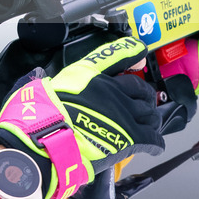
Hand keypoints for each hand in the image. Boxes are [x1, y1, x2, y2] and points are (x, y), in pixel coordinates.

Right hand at [0, 37, 163, 198]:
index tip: (139, 51)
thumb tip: (43, 82)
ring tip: (149, 125)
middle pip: (140, 88)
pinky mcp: (130, 137)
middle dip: (144, 96)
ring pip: (150, 113)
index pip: (117, 55)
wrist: (47, 141)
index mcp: (89, 75)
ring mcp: (123, 113)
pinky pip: (153, 138)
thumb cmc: (41, 117)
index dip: (131, 51)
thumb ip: (52, 82)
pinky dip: (156, 143)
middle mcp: (110, 90)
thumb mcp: (44, 86)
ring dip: (151, 120)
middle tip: (143, 103)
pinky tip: (154, 146)